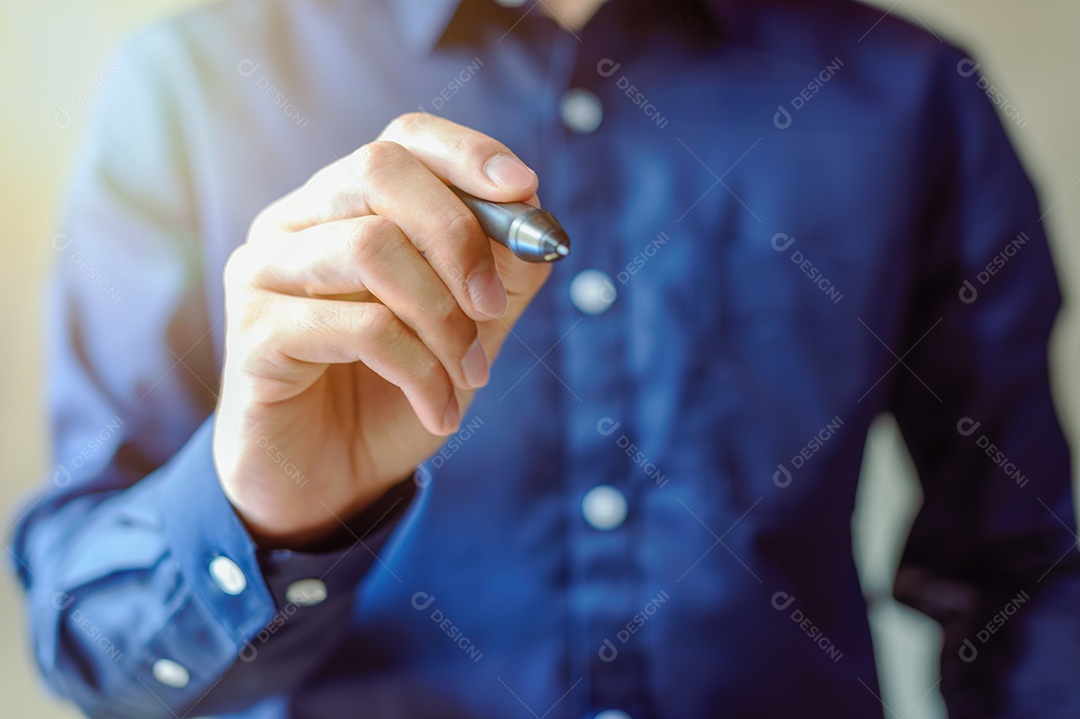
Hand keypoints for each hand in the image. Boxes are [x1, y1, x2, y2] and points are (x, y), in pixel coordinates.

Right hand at [212, 114, 551, 547]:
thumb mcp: (465, 329)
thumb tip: (535, 219)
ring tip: (469, 376)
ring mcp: (263, 272)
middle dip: (459, 237)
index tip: (525, 190)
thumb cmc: (392, 396)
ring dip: (442, 318)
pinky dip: (419, 370)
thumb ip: (498, 273)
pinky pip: (359, 325)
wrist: (330, 485)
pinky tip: (439, 411)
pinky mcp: (253, 333)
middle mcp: (292, 223)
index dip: (465, 154)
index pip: (400, 140)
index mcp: (342, 208)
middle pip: (380, 171)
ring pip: (371, 246)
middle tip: (493, 306)